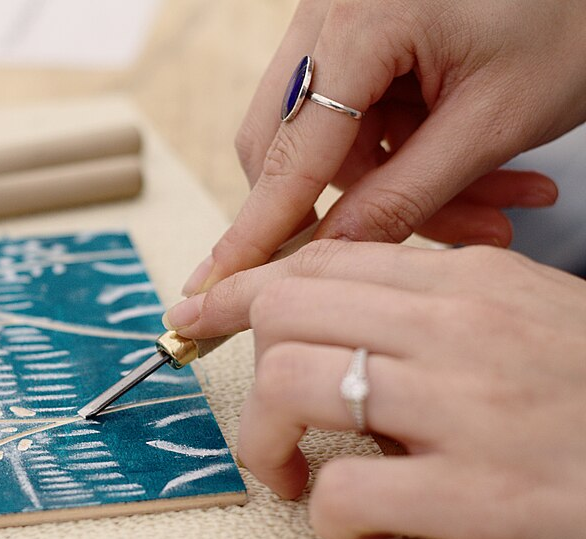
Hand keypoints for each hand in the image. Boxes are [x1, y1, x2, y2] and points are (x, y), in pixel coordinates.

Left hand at [167, 241, 585, 538]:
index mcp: (469, 281)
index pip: (320, 262)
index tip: (200, 313)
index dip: (242, 289)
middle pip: (285, 312)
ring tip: (294, 475)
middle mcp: (459, 328)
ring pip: (291, 385)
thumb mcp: (529, 315)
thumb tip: (338, 313)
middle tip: (268, 422)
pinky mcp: (479, 493)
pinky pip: (346, 492)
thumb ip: (437, 304)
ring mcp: (466, 407)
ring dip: (268, 443)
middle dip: (246, 365)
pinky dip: (326, 514)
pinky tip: (354, 524)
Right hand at [182, 0, 585, 295]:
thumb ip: (407, 194)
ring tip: (493, 206)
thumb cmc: (568, 14)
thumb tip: (332, 254)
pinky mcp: (358, 35)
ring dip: (393, 187)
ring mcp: (338, 20)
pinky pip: (353, 118)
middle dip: (345, 206)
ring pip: (325, 139)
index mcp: (362, 17)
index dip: (256, 231)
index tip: (213, 285)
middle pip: (285, 143)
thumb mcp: (495, 118)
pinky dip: (403, 157)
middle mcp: (329, 11)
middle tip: (415, 239)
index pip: (290, 152)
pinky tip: (477, 173)